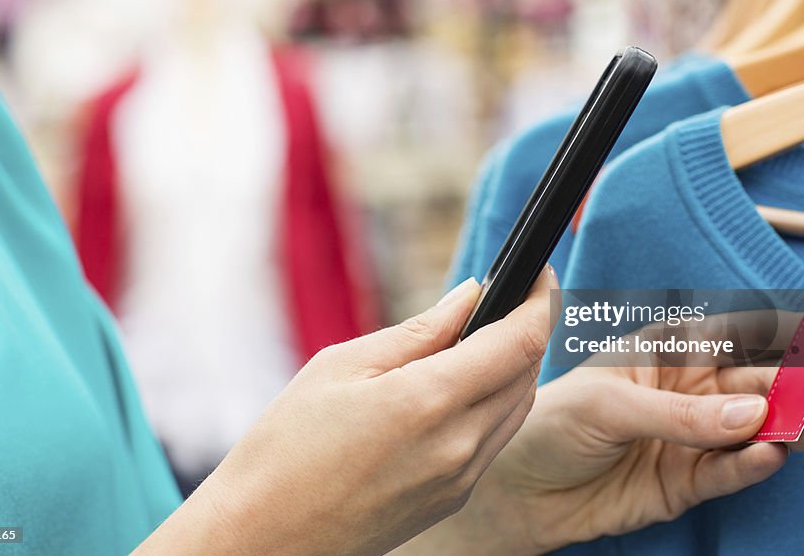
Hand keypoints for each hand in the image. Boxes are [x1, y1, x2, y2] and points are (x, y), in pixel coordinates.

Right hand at [136, 268, 558, 555]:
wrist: (263, 537)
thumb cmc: (287, 447)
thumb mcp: (342, 366)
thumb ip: (419, 331)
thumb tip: (472, 296)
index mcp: (429, 401)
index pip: (520, 341)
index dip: (539, 300)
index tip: (538, 274)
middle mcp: (459, 445)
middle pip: (527, 373)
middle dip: (527, 329)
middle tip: (506, 299)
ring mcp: (460, 478)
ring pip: (517, 407)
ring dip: (514, 367)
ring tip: (482, 339)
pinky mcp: (453, 499)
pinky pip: (495, 440)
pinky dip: (494, 404)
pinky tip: (461, 388)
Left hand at [398, 310, 803, 554]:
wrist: (519, 488)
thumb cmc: (551, 423)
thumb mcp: (609, 405)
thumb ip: (681, 413)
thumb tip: (753, 415)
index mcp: (668, 348)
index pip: (736, 332)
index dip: (780, 333)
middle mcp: (688, 390)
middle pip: (755, 383)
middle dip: (791, 387)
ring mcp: (691, 437)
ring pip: (753, 429)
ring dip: (784, 428)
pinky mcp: (687, 482)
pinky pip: (730, 471)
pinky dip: (754, 464)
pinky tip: (771, 455)